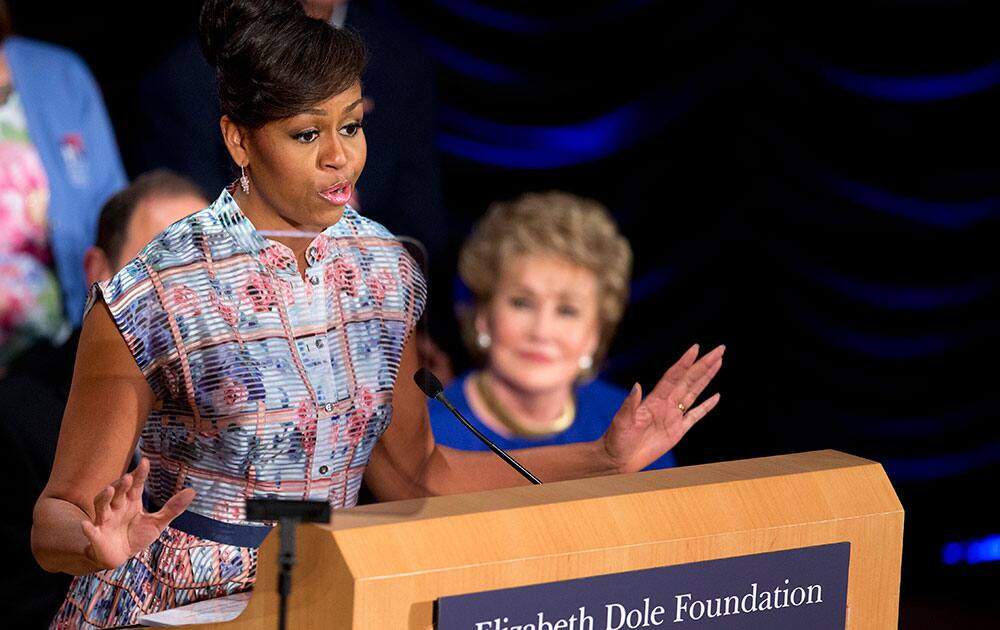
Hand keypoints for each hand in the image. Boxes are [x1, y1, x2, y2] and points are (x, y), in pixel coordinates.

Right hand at [81, 458, 194, 569]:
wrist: (120, 557)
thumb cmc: (136, 536)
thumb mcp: (157, 523)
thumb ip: (172, 508)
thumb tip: (192, 491)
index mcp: (131, 502)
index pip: (135, 485)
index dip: (139, 474)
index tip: (145, 462)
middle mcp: (117, 507)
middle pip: (118, 492)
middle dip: (121, 485)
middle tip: (128, 477)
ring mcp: (105, 520)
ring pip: (101, 505)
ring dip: (104, 497)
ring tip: (109, 490)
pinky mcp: (97, 536)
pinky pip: (90, 531)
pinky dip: (87, 528)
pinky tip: (86, 524)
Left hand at [602, 344, 723, 472]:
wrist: (618, 459)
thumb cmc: (616, 439)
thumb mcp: (621, 421)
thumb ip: (630, 404)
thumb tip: (636, 385)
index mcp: (654, 399)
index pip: (674, 376)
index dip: (685, 362)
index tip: (696, 348)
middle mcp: (666, 403)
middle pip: (689, 379)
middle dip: (704, 364)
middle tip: (719, 349)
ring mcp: (673, 416)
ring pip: (694, 392)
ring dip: (706, 378)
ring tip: (718, 362)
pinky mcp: (677, 431)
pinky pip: (695, 416)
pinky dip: (706, 406)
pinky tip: (716, 396)